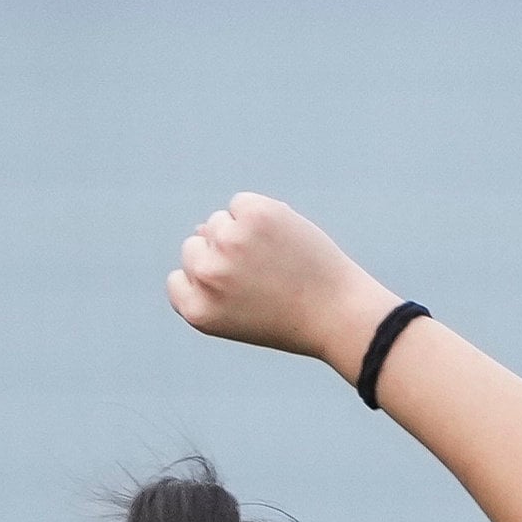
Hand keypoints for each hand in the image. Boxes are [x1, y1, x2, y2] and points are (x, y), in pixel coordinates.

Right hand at [166, 192, 399, 371]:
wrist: (342, 313)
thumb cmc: (293, 319)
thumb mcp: (238, 314)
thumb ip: (210, 280)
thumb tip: (202, 230)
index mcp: (197, 310)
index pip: (179, 279)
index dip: (210, 283)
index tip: (241, 295)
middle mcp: (208, 275)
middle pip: (195, 245)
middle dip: (224, 255)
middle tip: (266, 278)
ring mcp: (230, 242)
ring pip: (217, 222)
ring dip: (242, 233)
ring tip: (277, 260)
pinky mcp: (256, 215)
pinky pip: (241, 203)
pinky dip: (261, 214)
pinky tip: (284, 237)